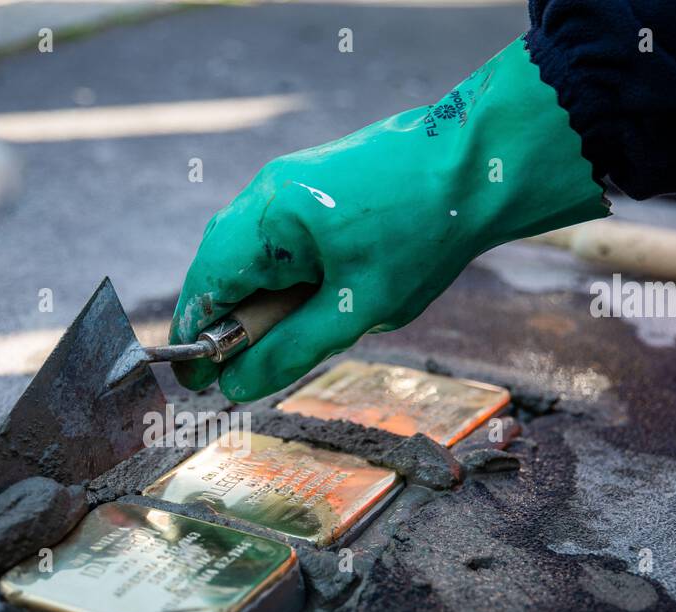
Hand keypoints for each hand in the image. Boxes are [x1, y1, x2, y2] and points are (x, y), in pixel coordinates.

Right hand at [170, 36, 606, 401]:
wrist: (479, 163)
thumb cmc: (422, 233)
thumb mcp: (355, 310)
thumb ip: (291, 350)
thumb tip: (235, 386)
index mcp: (268, 219)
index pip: (206, 287)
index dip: (196, 339)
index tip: (196, 382)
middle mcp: (265, 192)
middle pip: (218, 267)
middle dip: (224, 321)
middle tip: (235, 369)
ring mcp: (286, 181)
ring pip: (247, 252)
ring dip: (254, 298)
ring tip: (281, 336)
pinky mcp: (309, 181)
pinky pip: (274, 236)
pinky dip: (278, 273)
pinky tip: (308, 298)